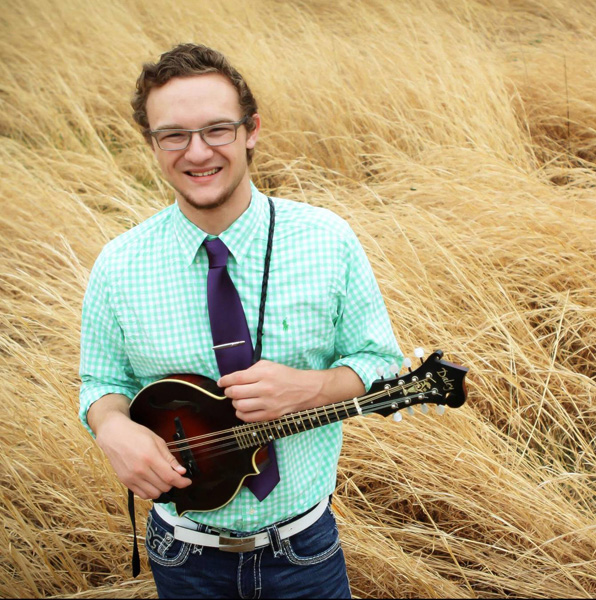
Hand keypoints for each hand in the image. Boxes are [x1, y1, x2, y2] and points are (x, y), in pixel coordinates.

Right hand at [94, 409, 191, 499]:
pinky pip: (142, 495)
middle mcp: (140, 470)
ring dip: (162, 488)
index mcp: (150, 457)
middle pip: (164, 487)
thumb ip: (169, 458)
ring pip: (154, 494)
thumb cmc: (136, 434)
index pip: (170, 477)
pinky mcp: (125, 481)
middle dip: (173, 483)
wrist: (114, 434)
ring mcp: (131, 477)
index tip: (187, 481)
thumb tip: (181, 471)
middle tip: (174, 475)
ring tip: (163, 478)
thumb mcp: (157, 441)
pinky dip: (151, 492)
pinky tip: (153, 483)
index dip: (182, 482)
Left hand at [218, 360, 364, 422]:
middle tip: (230, 390)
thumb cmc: (286, 375)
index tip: (221, 382)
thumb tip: (235, 378)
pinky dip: (241, 414)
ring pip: (240, 406)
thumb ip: (252, 369)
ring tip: (238, 399)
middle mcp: (265, 388)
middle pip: (235, 393)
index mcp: (264, 373)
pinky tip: (243, 409)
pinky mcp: (271, 415)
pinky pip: (248, 418)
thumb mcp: (270, 364)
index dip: (225, 380)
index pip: (237, 378)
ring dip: (234, 403)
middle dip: (228, 391)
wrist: (306, 389)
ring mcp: (268, 404)